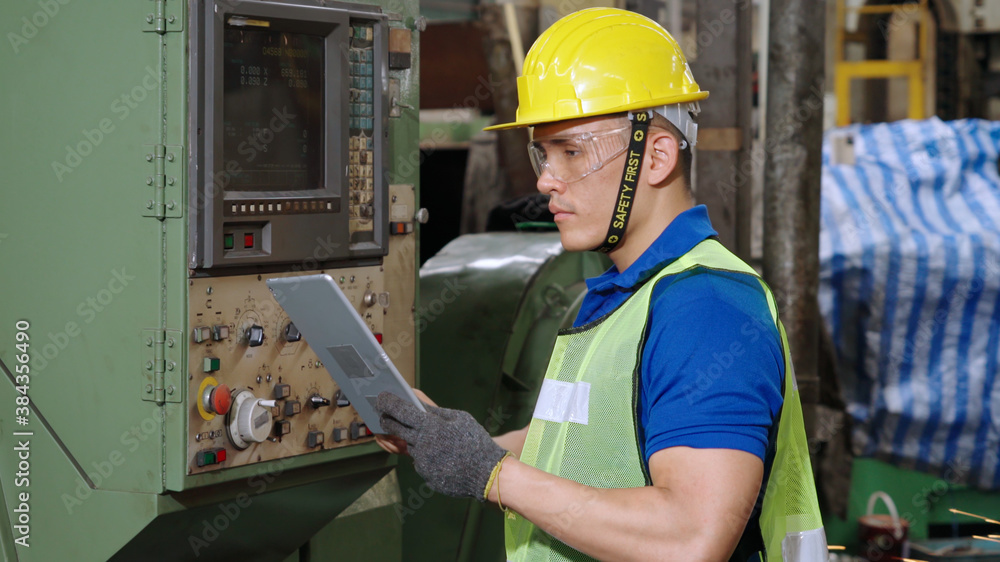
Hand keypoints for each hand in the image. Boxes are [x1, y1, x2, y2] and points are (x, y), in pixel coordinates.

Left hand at [376, 391, 507, 499]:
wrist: (488, 473)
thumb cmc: (475, 441)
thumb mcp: (458, 418)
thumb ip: (434, 410)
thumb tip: (415, 400)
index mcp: (430, 426)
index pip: (401, 411)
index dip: (388, 402)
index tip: (381, 397)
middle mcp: (421, 444)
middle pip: (395, 429)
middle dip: (389, 420)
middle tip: (387, 416)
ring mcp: (422, 462)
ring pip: (410, 446)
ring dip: (415, 441)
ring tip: (436, 441)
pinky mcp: (425, 476)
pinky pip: (420, 462)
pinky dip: (427, 457)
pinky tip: (442, 457)